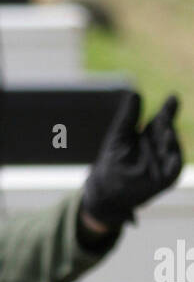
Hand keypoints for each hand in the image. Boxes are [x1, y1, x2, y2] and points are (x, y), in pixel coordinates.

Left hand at [81, 93, 182, 230]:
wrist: (106, 187)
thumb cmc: (112, 160)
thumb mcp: (120, 136)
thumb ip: (128, 117)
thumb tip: (135, 93)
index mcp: (152, 133)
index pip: (162, 119)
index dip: (168, 109)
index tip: (172, 99)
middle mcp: (161, 146)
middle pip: (167, 131)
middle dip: (167, 124)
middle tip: (164, 116)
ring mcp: (165, 162)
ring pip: (173, 149)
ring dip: (171, 141)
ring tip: (167, 132)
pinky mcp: (165, 179)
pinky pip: (174, 171)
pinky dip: (175, 163)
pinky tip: (173, 156)